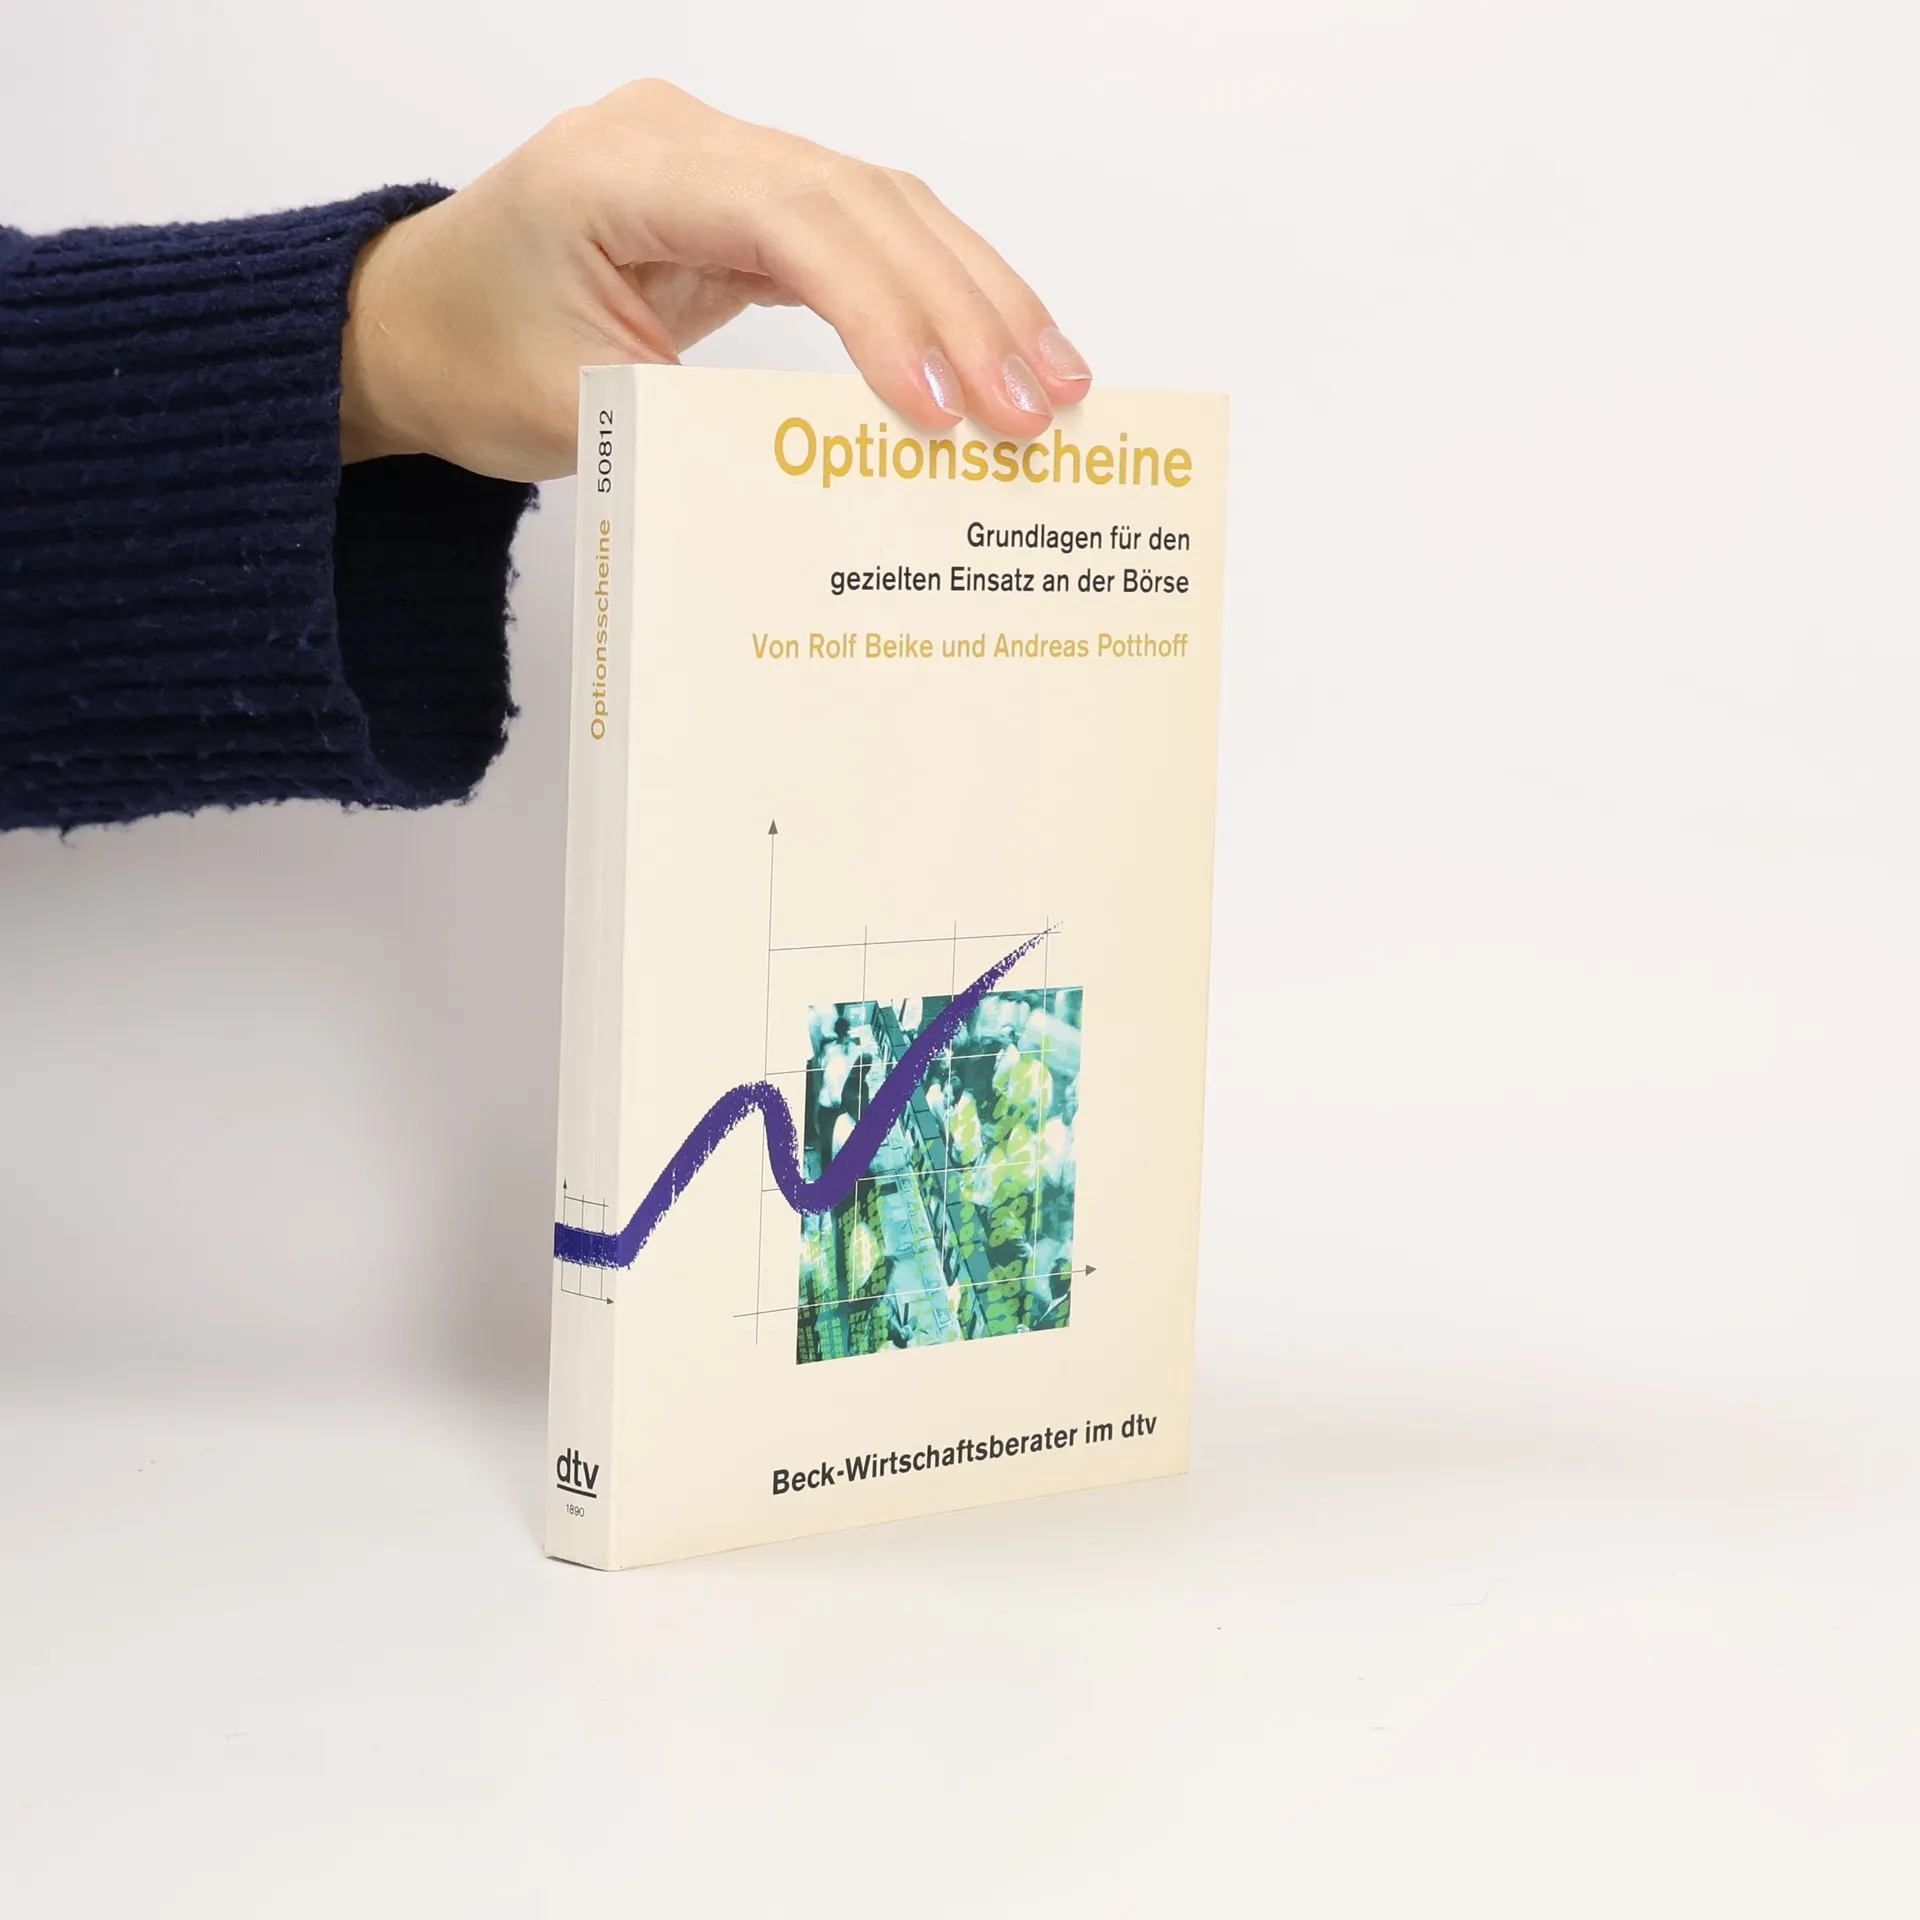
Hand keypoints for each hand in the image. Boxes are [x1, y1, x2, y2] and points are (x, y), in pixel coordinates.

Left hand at [339, 79, 1092, 479]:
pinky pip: (866, 236)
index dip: (886, 312)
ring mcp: (724, 164)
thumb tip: (846, 478)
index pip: (792, 219)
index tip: (945, 410)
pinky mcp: (750, 205)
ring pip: (887, 208)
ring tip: (1057, 382)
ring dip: (978, 296)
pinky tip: (998, 350)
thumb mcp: (576, 412)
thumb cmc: (470, 359)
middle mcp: (684, 140)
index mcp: (622, 169)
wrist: (415, 325)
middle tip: (1040, 407)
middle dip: (964, 309)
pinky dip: (939, 295)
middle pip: (865, 202)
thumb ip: (705, 426)